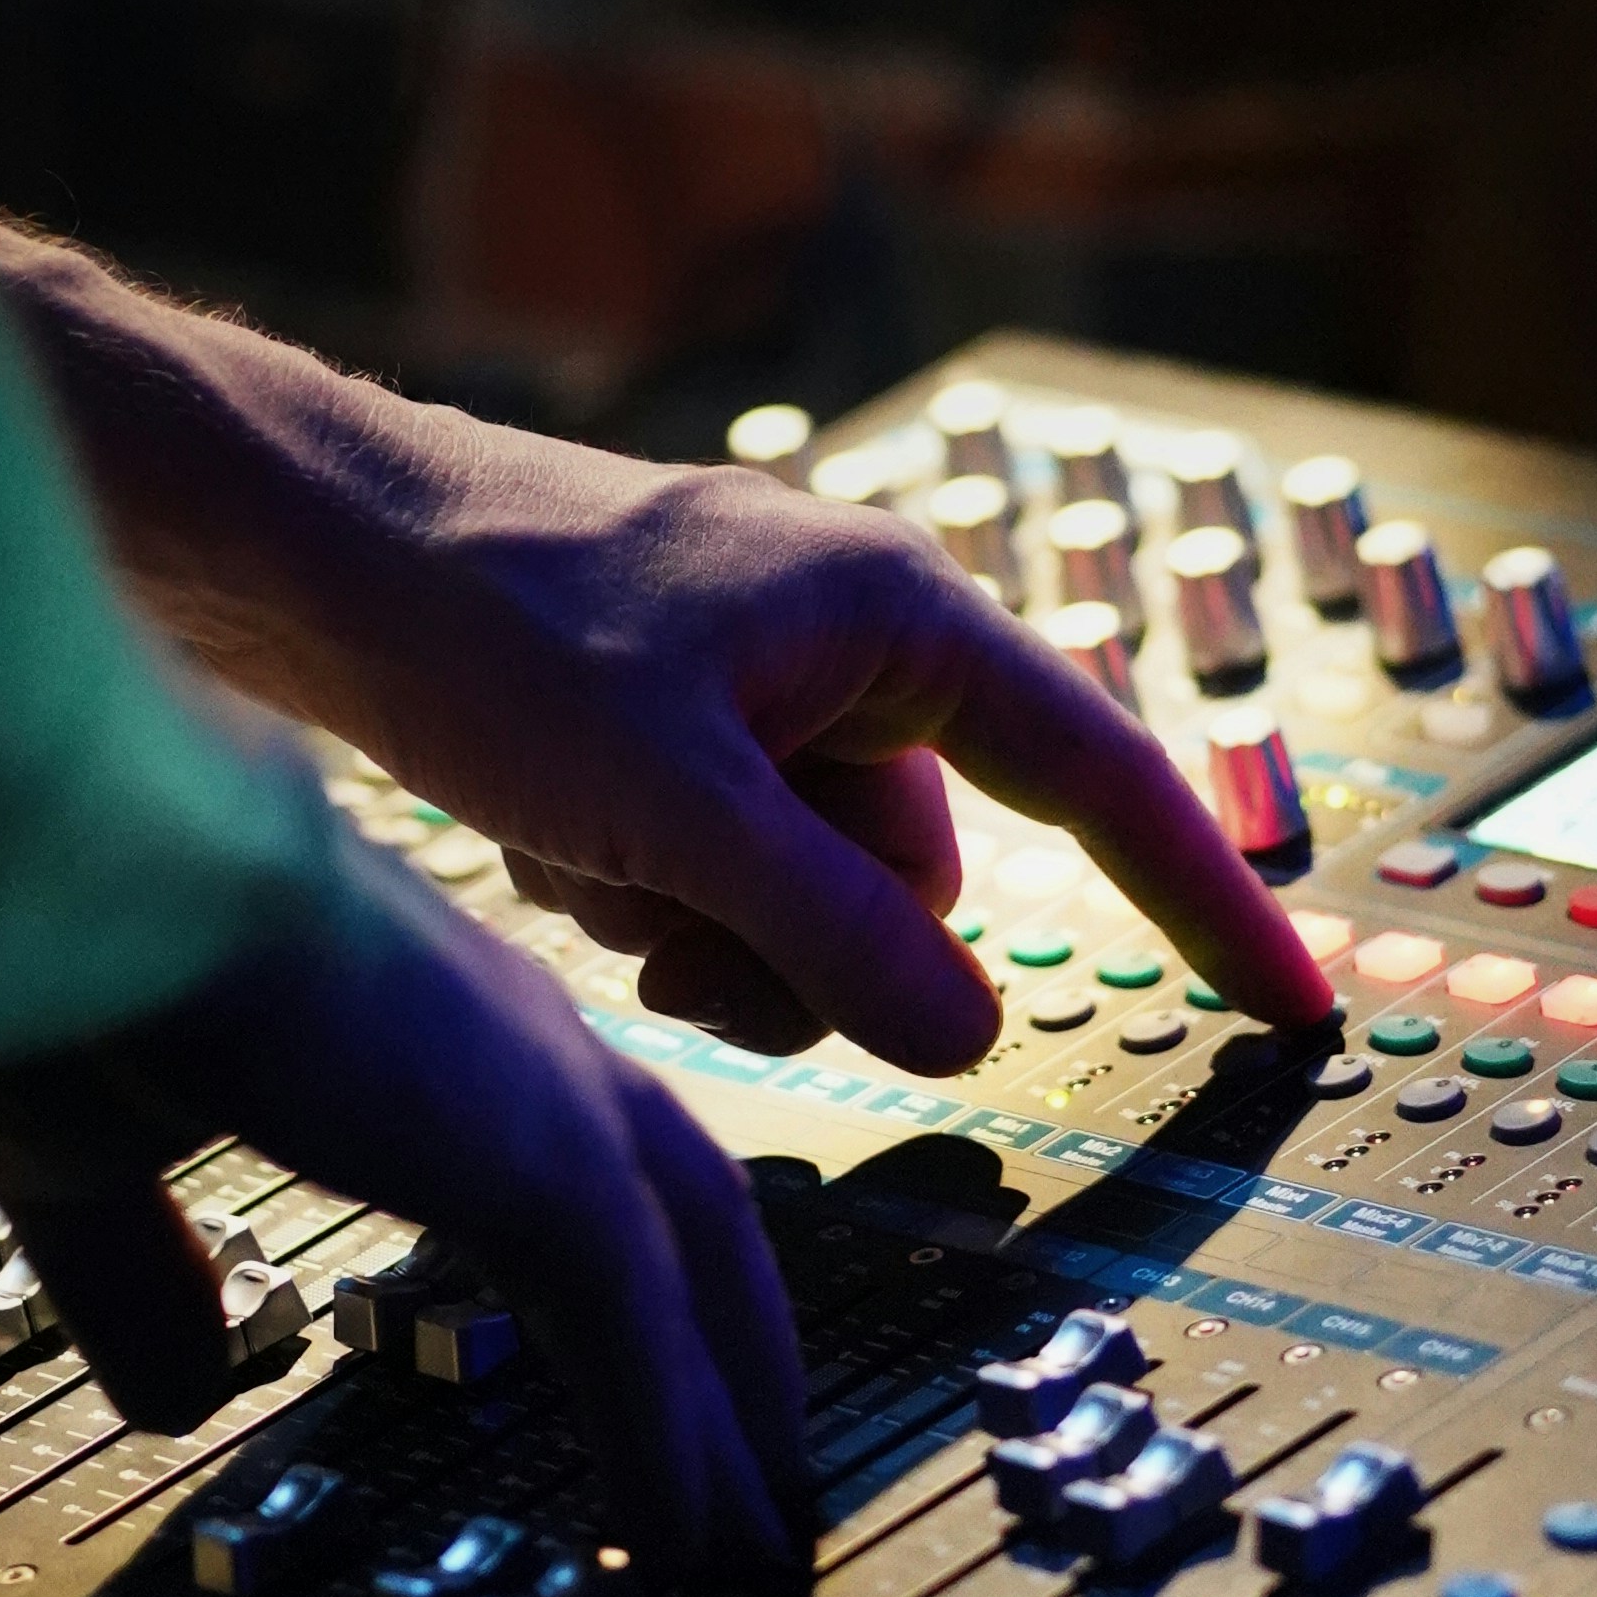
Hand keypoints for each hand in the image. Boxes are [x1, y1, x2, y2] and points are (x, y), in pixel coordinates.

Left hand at [0, 194, 1339, 1069]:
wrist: (302, 556)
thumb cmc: (484, 627)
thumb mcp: (670, 809)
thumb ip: (833, 934)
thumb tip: (974, 1041)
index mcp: (902, 621)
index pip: (1107, 783)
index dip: (1208, 904)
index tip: (1294, 1010)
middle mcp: (856, 651)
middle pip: (925, 887)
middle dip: (813, 949)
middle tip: (678, 929)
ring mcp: (766, 694)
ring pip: (818, 905)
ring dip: (718, 936)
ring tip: (594, 869)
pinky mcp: (682, 735)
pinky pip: (729, 880)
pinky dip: (653, 900)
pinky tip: (554, 847)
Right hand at [0, 823, 807, 1567]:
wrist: (100, 860)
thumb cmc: (82, 949)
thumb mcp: (93, 1152)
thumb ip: (144, 1275)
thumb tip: (174, 1394)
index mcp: (431, 1023)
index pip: (579, 1147)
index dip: (626, 1250)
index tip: (643, 1345)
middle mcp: (519, 1047)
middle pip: (689, 1207)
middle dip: (735, 1338)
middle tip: (759, 1457)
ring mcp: (546, 1099)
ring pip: (691, 1276)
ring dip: (731, 1413)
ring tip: (754, 1537)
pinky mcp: (543, 1161)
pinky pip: (640, 1332)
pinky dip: (670, 1442)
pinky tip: (683, 1541)